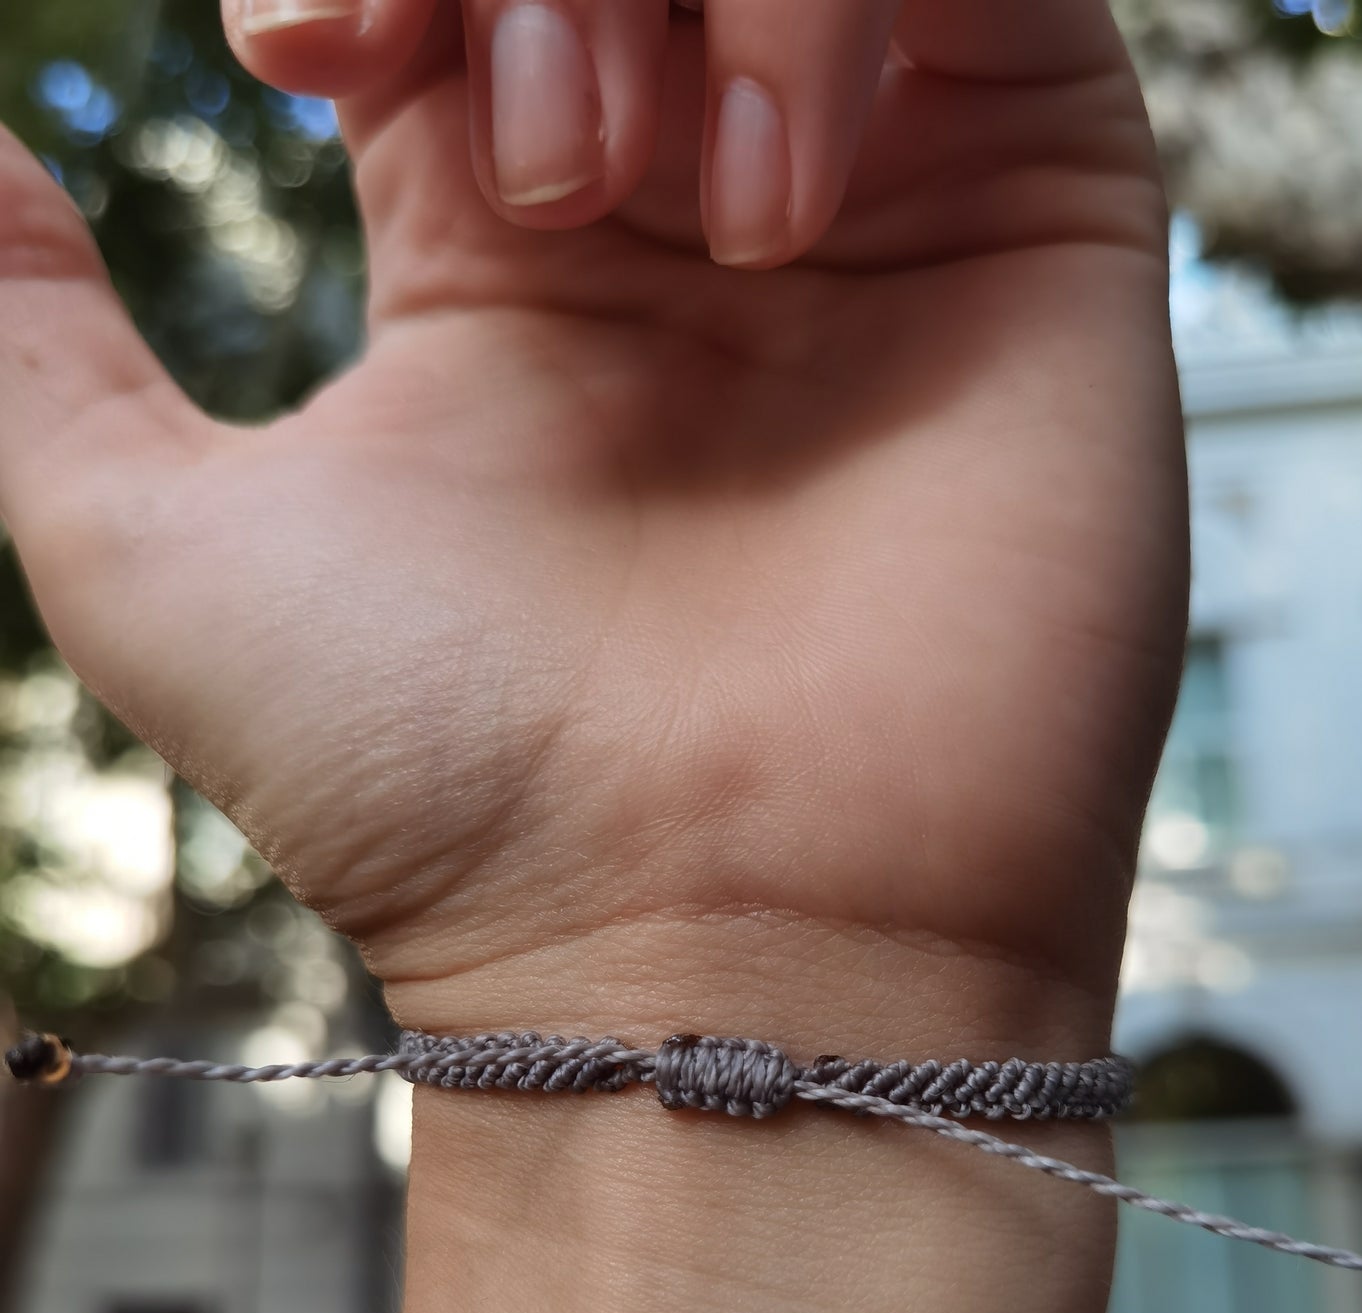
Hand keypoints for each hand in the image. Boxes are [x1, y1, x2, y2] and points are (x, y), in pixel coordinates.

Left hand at [0, 0, 1186, 1047]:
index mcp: (500, 267)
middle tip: (513, 165)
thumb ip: (29, 343)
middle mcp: (690, 224)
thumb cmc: (442, 786)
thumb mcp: (147, 552)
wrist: (712, 948)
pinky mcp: (1041, 221)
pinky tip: (768, 205)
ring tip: (632, 202)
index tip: (312, 60)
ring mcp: (874, 212)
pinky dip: (838, 4)